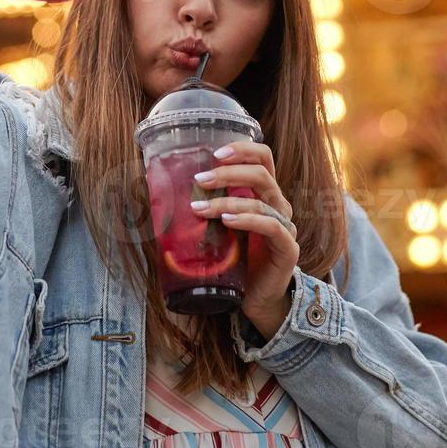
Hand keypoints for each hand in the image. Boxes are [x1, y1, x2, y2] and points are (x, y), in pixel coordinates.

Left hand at [190, 140, 297, 338]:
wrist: (256, 298)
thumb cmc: (235, 259)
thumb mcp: (217, 228)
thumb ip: (204, 206)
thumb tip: (158, 192)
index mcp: (264, 193)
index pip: (262, 158)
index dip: (242, 149)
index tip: (215, 152)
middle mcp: (278, 205)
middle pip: (262, 173)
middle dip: (229, 172)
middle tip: (202, 178)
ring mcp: (285, 225)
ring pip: (261, 200)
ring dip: (227, 201)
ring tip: (200, 207)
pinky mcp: (287, 248)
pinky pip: (271, 227)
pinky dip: (248, 220)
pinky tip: (227, 222)